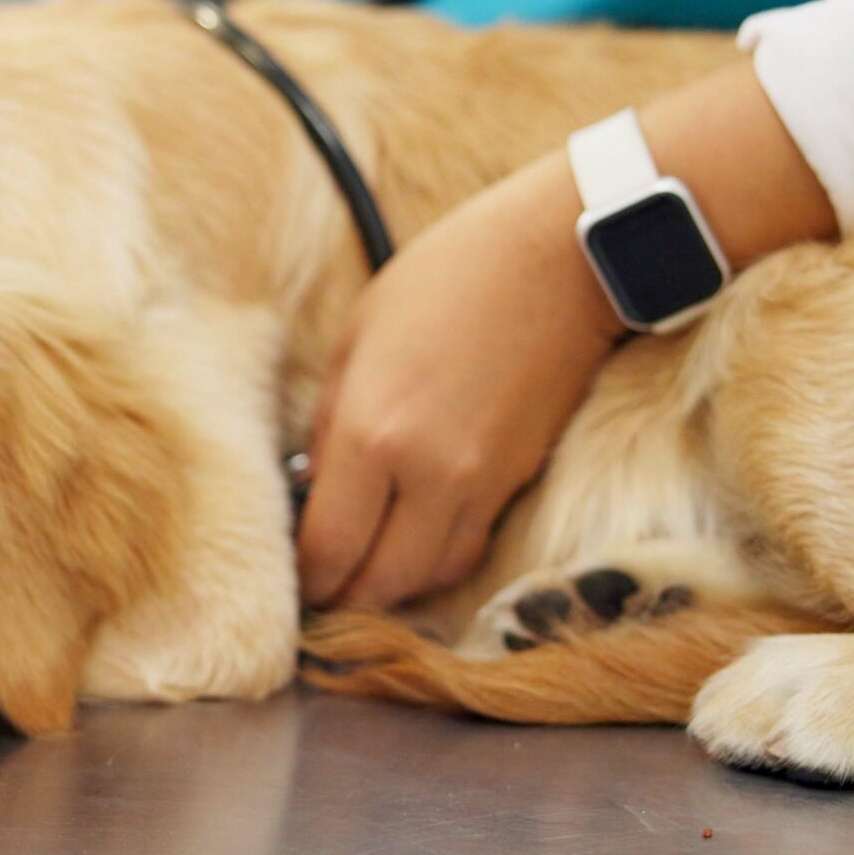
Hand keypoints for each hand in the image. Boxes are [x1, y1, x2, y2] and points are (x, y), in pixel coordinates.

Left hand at [294, 61, 836, 608]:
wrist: (561, 259)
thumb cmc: (448, 277)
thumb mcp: (358, 335)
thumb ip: (329, 422)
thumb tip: (312, 487)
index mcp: (372, 432)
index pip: (329, 548)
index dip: (305, 576)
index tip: (291, 572)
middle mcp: (428, 474)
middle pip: (379, 584)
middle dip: (343, 595)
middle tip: (320, 585)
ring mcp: (482, 484)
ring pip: (430, 578)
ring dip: (392, 586)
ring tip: (363, 569)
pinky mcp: (518, 480)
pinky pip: (469, 547)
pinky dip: (436, 560)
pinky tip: (412, 540)